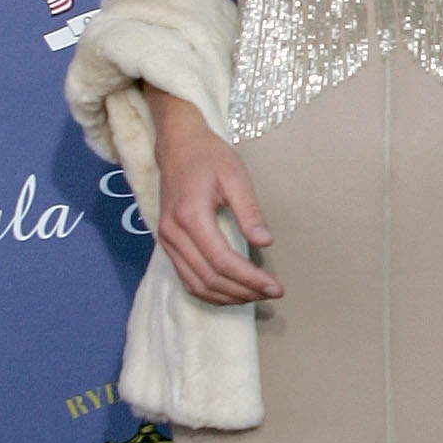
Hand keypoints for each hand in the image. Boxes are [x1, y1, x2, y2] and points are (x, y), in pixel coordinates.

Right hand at [150, 95, 280, 304]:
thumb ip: (249, 211)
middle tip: (272, 293)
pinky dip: (210, 292)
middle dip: (243, 291)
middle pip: (209, 278)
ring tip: (256, 295)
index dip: (250, 279)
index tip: (276, 287)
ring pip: (196, 284)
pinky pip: (187, 279)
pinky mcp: (167, 244)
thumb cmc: (209, 157)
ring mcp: (166, 241)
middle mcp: (173, 233)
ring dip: (228, 296)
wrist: (177, 146)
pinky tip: (233, 292)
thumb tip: (265, 243)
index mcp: (190, 215)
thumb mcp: (236, 176)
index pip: (222, 261)